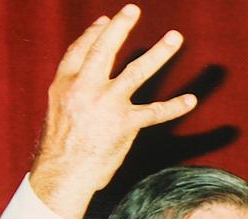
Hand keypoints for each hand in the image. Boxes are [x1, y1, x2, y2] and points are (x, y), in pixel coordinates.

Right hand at [29, 4, 195, 218]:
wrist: (62, 174)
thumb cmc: (60, 150)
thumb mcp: (57, 113)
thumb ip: (73, 97)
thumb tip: (86, 93)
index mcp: (65, 83)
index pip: (80, 50)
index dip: (93, 33)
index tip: (104, 21)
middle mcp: (85, 87)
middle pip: (105, 49)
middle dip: (120, 27)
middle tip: (133, 9)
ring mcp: (107, 103)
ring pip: (137, 71)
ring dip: (159, 53)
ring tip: (175, 37)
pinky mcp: (124, 123)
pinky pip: (155, 112)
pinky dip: (174, 106)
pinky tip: (190, 100)